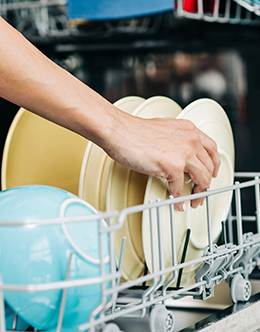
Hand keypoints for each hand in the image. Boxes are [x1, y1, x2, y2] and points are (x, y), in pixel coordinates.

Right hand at [102, 111, 220, 210]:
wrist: (118, 130)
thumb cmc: (131, 130)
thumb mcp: (162, 129)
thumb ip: (175, 140)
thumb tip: (176, 155)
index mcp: (188, 129)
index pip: (212, 148)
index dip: (213, 164)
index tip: (211, 172)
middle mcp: (190, 139)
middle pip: (209, 167)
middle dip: (206, 183)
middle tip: (199, 191)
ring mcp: (183, 153)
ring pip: (202, 179)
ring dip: (198, 193)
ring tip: (192, 200)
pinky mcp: (173, 166)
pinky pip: (180, 189)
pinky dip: (179, 198)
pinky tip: (176, 202)